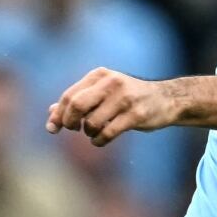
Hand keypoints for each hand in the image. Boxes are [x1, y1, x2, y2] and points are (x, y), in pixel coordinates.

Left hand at [46, 68, 177, 146]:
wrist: (166, 99)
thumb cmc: (128, 98)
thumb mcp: (102, 93)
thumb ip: (78, 100)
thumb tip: (50, 113)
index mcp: (99, 75)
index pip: (69, 96)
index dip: (58, 114)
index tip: (52, 129)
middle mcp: (111, 82)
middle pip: (76, 105)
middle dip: (69, 122)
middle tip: (74, 129)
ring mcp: (124, 98)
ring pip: (91, 122)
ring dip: (88, 133)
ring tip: (94, 133)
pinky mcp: (136, 115)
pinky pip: (107, 133)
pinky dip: (99, 141)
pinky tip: (100, 140)